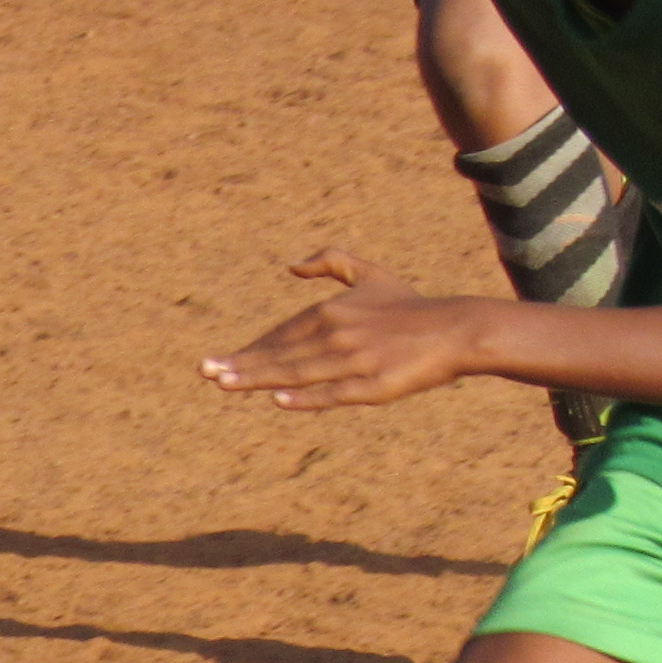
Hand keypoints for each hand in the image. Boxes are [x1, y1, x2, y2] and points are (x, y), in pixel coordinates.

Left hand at [199, 248, 483, 412]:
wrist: (456, 329)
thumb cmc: (411, 306)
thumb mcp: (371, 275)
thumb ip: (332, 262)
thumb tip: (291, 265)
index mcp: (331, 310)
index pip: (281, 335)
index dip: (251, 350)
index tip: (221, 362)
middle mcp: (337, 333)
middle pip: (280, 353)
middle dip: (241, 363)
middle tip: (205, 371)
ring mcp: (354, 361)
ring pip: (298, 372)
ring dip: (259, 378)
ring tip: (224, 384)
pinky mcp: (373, 386)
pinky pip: (333, 393)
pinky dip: (306, 396)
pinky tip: (279, 400)